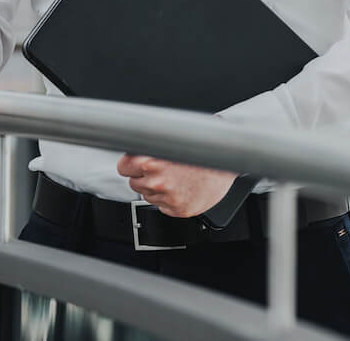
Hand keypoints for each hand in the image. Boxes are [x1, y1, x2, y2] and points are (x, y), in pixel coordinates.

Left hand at [116, 154, 236, 217]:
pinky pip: (162, 206)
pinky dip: (168, 199)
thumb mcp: (170, 141)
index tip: (135, 165)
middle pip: (134, 183)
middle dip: (144, 177)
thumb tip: (131, 144)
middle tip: (162, 170)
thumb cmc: (200, 149)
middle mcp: (158, 181)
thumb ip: (149, 146)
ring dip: (156, 189)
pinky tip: (180, 188)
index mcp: (151, 161)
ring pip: (148, 195)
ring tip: (174, 178)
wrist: (226, 164)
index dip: (130, 165)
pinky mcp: (178, 209)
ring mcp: (168, 197)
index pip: (123, 168)